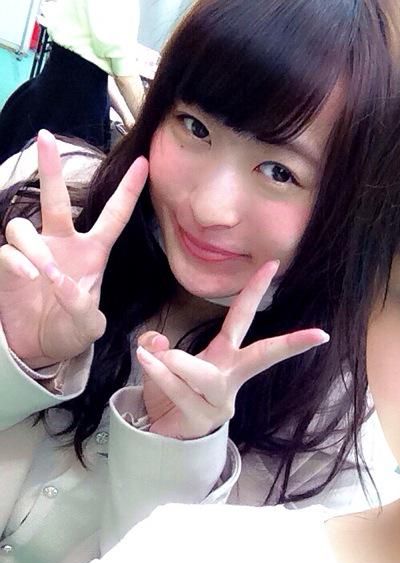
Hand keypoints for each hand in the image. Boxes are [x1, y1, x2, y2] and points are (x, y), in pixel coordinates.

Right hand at [0, 130, 147, 368]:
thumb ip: (82, 307)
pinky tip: (29, 277)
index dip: (128, 192)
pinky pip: (6, 251)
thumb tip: (61, 282)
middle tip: (44, 137)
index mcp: (92, 254)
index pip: (113, 217)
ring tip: (43, 274)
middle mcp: (61, 244)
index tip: (143, 163)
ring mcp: (32, 252)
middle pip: (55, 199)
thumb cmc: (71, 330)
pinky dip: (17, 262)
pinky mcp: (8, 265)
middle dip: (50, 168)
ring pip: (22, 227)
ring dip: (32, 246)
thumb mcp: (89, 327)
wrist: (40, 347)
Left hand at [136, 261, 329, 439]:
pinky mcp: (204, 419)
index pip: (242, 318)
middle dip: (289, 344)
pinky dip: (161, 376)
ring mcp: (221, 401)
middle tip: (317, 334)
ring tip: (152, 355)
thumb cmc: (169, 393)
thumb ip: (155, 345)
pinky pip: (182, 391)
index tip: (273, 265)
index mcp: (226, 356)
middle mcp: (231, 377)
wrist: (162, 434)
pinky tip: (148, 364)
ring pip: (207, 376)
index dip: (255, 290)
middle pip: (263, 356)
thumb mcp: (157, 360)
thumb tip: (157, 341)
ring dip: (180, 364)